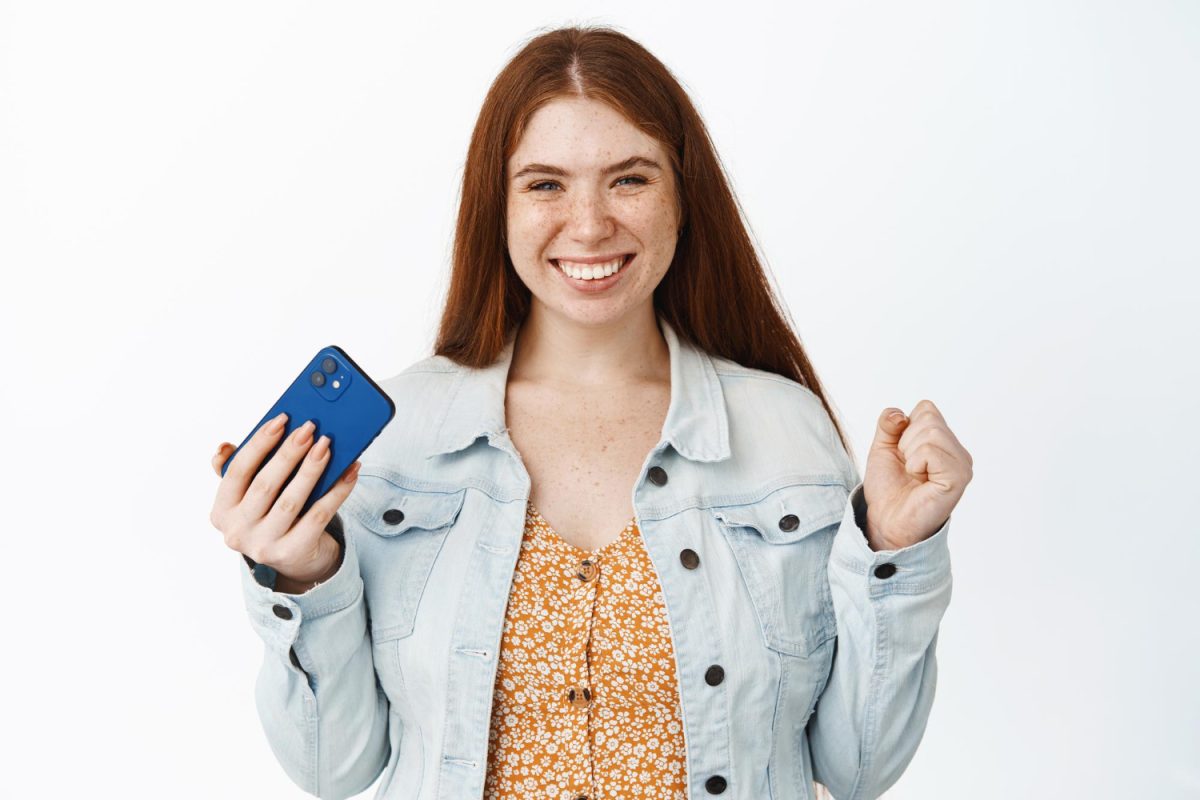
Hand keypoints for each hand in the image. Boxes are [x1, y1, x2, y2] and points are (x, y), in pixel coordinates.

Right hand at [209, 413, 360, 585]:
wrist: (295, 559)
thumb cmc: (272, 516)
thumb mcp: (250, 498)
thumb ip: (239, 472)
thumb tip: (225, 446)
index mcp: (222, 511)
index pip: (237, 471)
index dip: (259, 443)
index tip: (281, 420)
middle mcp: (237, 531)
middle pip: (266, 484)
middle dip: (289, 453)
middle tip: (309, 429)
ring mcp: (263, 545)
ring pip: (292, 500)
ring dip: (312, 469)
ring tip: (327, 446)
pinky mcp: (292, 553)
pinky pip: (318, 516)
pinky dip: (337, 491)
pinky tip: (349, 472)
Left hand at [863, 400, 971, 550]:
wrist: (885, 521)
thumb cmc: (888, 488)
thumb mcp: (882, 447)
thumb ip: (888, 424)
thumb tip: (899, 414)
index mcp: (944, 442)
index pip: (926, 409)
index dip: (904, 429)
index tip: (902, 454)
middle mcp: (958, 451)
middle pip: (928, 418)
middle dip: (906, 441)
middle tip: (908, 468)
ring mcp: (962, 464)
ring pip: (931, 432)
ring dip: (910, 454)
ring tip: (914, 475)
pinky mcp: (958, 477)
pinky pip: (931, 450)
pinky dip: (916, 463)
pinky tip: (920, 480)